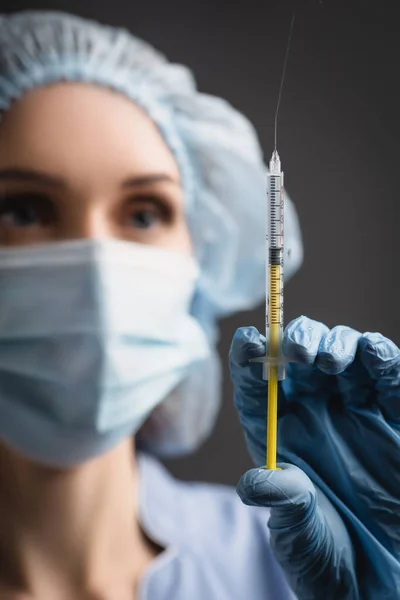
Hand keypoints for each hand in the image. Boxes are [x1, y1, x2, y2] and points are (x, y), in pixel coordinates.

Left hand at [229, 316, 399, 599]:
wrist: (378, 577)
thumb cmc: (327, 552)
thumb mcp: (297, 529)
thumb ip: (281, 500)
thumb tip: (254, 483)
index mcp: (277, 430)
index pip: (255, 382)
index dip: (249, 356)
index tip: (246, 341)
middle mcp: (312, 412)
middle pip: (298, 356)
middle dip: (295, 342)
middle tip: (296, 353)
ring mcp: (354, 409)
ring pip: (343, 353)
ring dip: (336, 343)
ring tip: (329, 360)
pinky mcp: (393, 415)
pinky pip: (388, 376)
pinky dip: (382, 357)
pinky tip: (374, 353)